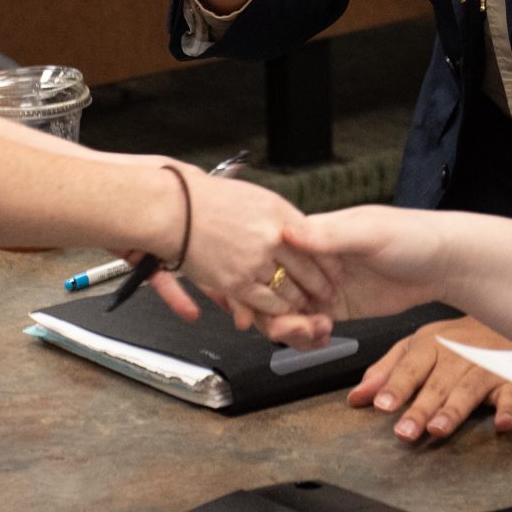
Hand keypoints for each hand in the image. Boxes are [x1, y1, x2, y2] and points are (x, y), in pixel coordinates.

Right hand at [158, 167, 338, 341]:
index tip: (337, 270)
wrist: (174, 208)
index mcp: (279, 213)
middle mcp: (271, 237)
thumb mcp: (256, 198)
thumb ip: (282, 217)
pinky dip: (277, 311)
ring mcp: (254, 261)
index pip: (317, 241)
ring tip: (310, 308)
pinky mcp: (235, 282)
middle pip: (307, 269)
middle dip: (321, 287)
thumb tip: (302, 232)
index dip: (329, 260)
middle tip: (330, 295)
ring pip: (288, 290)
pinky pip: (265, 303)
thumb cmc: (207, 199)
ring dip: (301, 302)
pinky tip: (283, 313)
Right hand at [275, 205, 458, 321]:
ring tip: (317, 331)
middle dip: (276, 313)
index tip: (269, 300)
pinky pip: (308, 327)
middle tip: (300, 325)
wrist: (445, 265)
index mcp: (315, 233)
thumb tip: (288, 231)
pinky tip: (323, 336)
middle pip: (272, 289)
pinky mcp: (336, 308)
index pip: (271, 256)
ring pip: (286, 312)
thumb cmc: (414, 236)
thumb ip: (329, 236)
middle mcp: (313, 260)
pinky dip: (308, 338)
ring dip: (292, 329)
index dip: (263, 279)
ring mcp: (322, 286)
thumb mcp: (371, 233)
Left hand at [350, 317, 511, 442]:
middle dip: (420, 408)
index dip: (395, 386)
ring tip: (439, 429)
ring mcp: (488, 365)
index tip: (381, 405)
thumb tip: (355, 398)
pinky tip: (503, 423)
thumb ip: (387, 371)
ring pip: (470, 389)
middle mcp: (459, 353)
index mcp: (432, 344)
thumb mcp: (419, 347)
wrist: (509, 319)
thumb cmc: (458, 339)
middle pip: (437, 383)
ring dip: (454, 409)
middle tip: (404, 432)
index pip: (410, 367)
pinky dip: (510, 408)